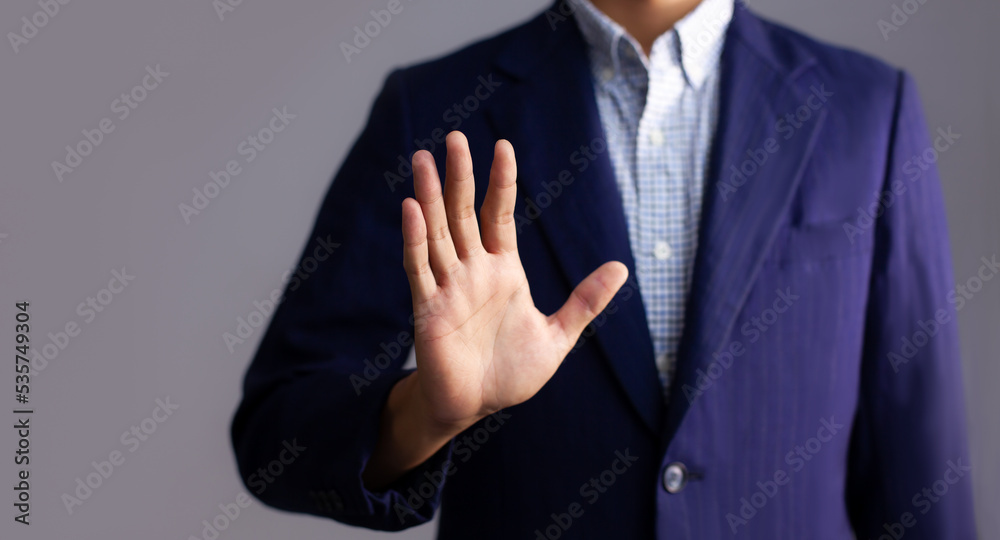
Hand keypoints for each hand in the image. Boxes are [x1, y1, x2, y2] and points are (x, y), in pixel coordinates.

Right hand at [402, 131, 627, 430]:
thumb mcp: (557, 336)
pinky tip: (411, 208)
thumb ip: (585, 302)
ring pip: (436, 232)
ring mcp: (447, 286)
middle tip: (454, 138)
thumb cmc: (511, 373)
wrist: (476, 407)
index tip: (503, 146)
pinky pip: (419, 267)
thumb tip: (622, 267)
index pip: (497, 215)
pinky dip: (415, 239)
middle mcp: (471, 270)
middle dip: (459, 176)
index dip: (500, 181)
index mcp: (502, 270)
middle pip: (462, 213)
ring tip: (424, 159)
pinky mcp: (427, 308)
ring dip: (429, 197)